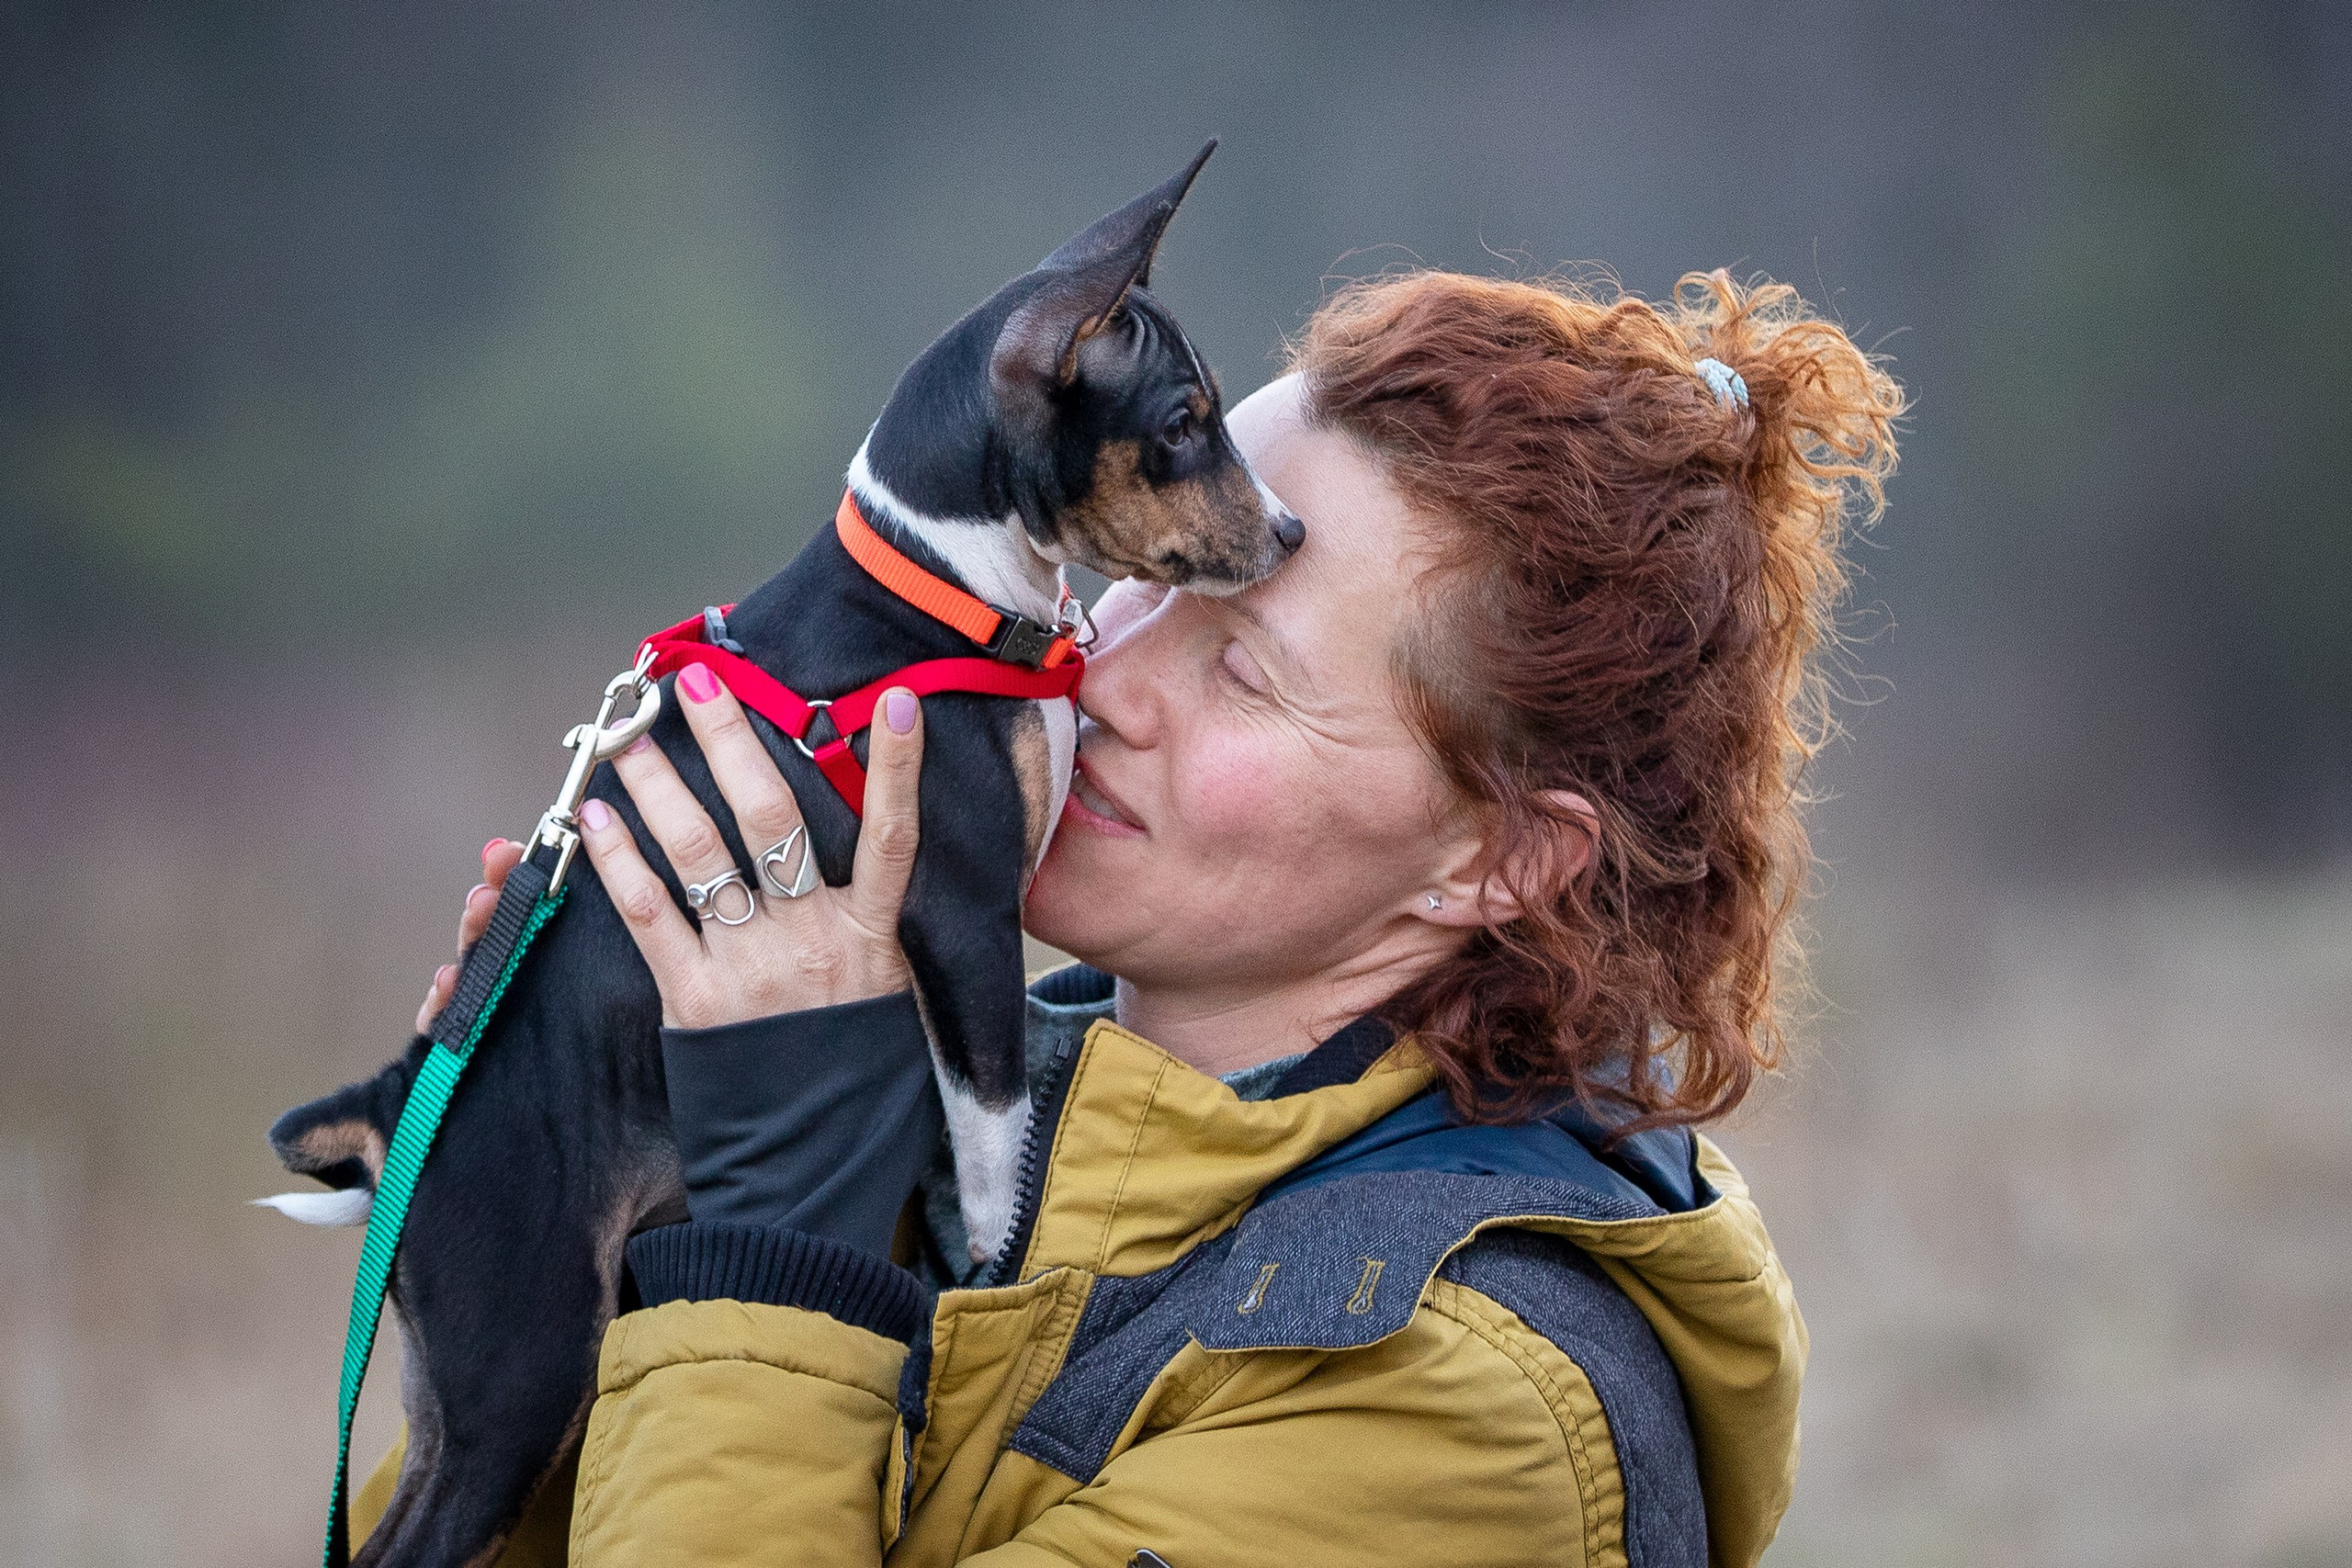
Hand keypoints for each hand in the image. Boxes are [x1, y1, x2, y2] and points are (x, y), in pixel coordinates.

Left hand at [417, 669, 924, 1032]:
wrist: (814, 1172)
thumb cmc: (858, 1078)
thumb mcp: (893, 994)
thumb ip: (874, 924)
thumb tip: (874, 849)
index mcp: (874, 941)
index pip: (893, 838)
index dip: (898, 769)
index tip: (898, 701)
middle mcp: (814, 945)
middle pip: (774, 820)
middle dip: (732, 743)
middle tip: (698, 685)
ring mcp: (751, 972)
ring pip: (703, 856)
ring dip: (660, 788)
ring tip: (627, 739)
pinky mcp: (694, 1004)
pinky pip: (652, 915)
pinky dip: (620, 862)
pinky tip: (598, 821)